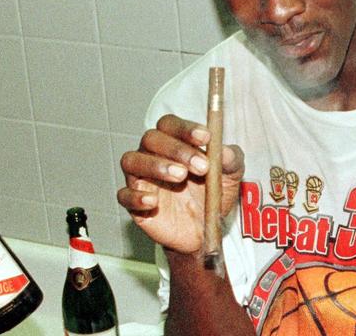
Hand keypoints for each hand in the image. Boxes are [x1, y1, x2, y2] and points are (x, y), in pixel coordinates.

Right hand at [118, 114, 243, 253]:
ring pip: (132, 161)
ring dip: (155, 165)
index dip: (186, 128)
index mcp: (174, 142)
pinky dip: (135, 196)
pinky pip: (124, 195)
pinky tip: (153, 201)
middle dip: (176, 149)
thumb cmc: (212, 193)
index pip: (170, 124)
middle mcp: (153, 155)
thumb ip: (231, 160)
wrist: (206, 230)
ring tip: (180, 176)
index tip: (206, 137)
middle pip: (151, 139)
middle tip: (201, 166)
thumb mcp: (231, 175)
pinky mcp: (135, 205)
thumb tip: (226, 151)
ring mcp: (141, 178)